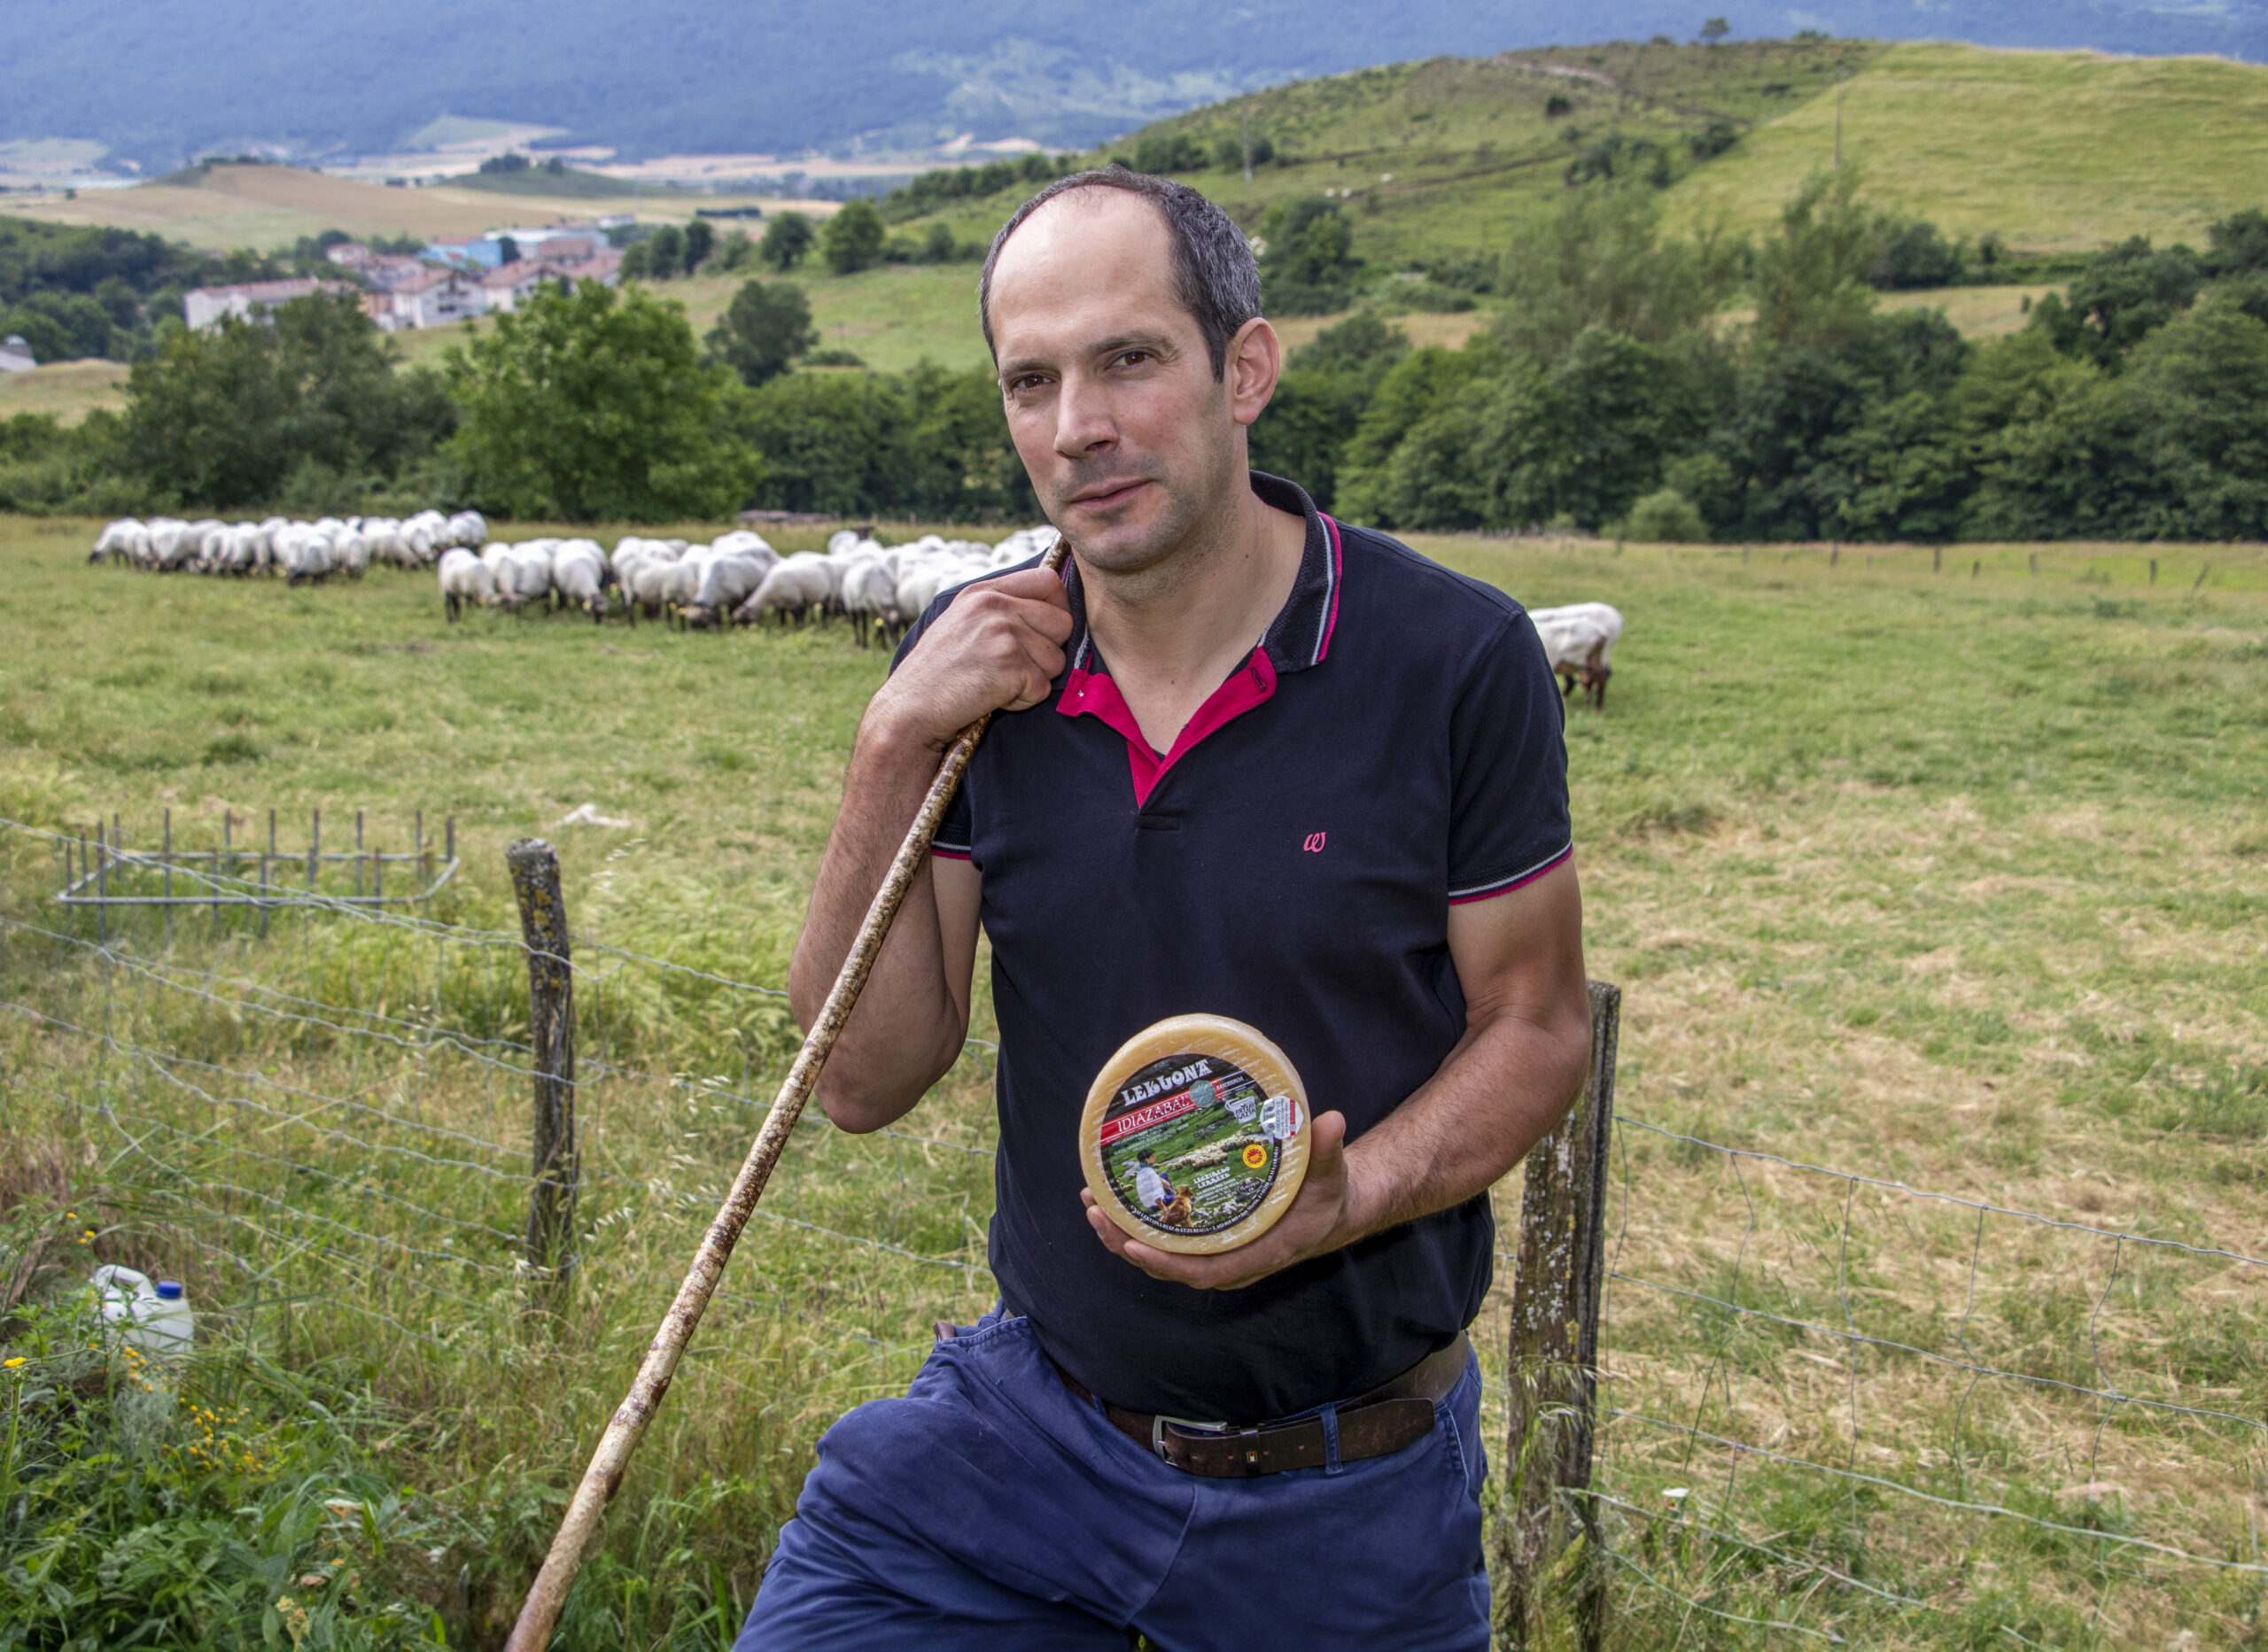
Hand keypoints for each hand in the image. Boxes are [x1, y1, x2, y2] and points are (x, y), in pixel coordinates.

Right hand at [869, 568, 1072, 749]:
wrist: (910, 708)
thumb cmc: (937, 673)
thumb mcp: (962, 621)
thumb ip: (1000, 609)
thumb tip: (1050, 610)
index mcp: (984, 591)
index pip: (1049, 582)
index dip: (1058, 608)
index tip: (1045, 632)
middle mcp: (995, 606)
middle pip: (1063, 623)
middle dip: (1048, 651)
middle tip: (1014, 667)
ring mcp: (1003, 634)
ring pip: (1057, 659)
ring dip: (1035, 679)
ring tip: (997, 682)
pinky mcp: (1011, 666)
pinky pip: (1043, 688)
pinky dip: (1023, 701)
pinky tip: (993, 697)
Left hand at [1082, 1111, 1366, 1290]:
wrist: (1326, 1211)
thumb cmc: (1325, 1198)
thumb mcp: (1329, 1176)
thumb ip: (1328, 1151)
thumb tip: (1332, 1120)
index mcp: (1255, 1254)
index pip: (1202, 1272)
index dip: (1166, 1263)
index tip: (1133, 1247)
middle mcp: (1228, 1261)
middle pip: (1168, 1264)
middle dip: (1126, 1243)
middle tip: (1096, 1210)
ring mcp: (1215, 1254)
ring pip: (1160, 1255)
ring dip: (1121, 1234)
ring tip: (1093, 1204)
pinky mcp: (1207, 1241)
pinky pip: (1165, 1242)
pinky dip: (1136, 1226)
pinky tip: (1114, 1202)